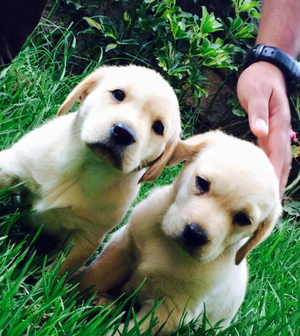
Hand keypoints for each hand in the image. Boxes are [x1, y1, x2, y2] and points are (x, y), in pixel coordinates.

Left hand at [237, 61, 290, 196]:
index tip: (271, 193)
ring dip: (276, 177)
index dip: (274, 173)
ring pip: (279, 160)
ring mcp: (276, 132)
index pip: (276, 153)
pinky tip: (266, 177)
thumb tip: (260, 131)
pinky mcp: (270, 131)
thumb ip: (258, 112)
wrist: (265, 69)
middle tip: (273, 204)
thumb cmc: (258, 80)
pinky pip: (273, 153)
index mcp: (277, 124)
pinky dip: (271, 167)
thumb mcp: (256, 92)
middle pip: (281, 161)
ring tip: (272, 198)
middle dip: (277, 182)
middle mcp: (279, 131)